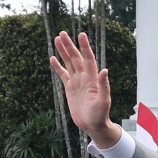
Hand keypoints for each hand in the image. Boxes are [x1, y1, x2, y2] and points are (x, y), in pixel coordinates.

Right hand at [49, 31, 120, 145]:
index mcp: (93, 78)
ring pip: (69, 63)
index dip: (85, 47)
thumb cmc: (100, 114)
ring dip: (63, 51)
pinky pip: (63, 74)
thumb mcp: (104, 101)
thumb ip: (104, 86)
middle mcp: (85, 77)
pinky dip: (58, 66)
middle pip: (76, 57)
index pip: (88, 58)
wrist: (92, 125)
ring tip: (57, 39)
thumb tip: (104, 70)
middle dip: (69, 45)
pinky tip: (52, 58)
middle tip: (62, 33)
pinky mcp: (70, 88)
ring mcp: (77, 82)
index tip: (81, 35)